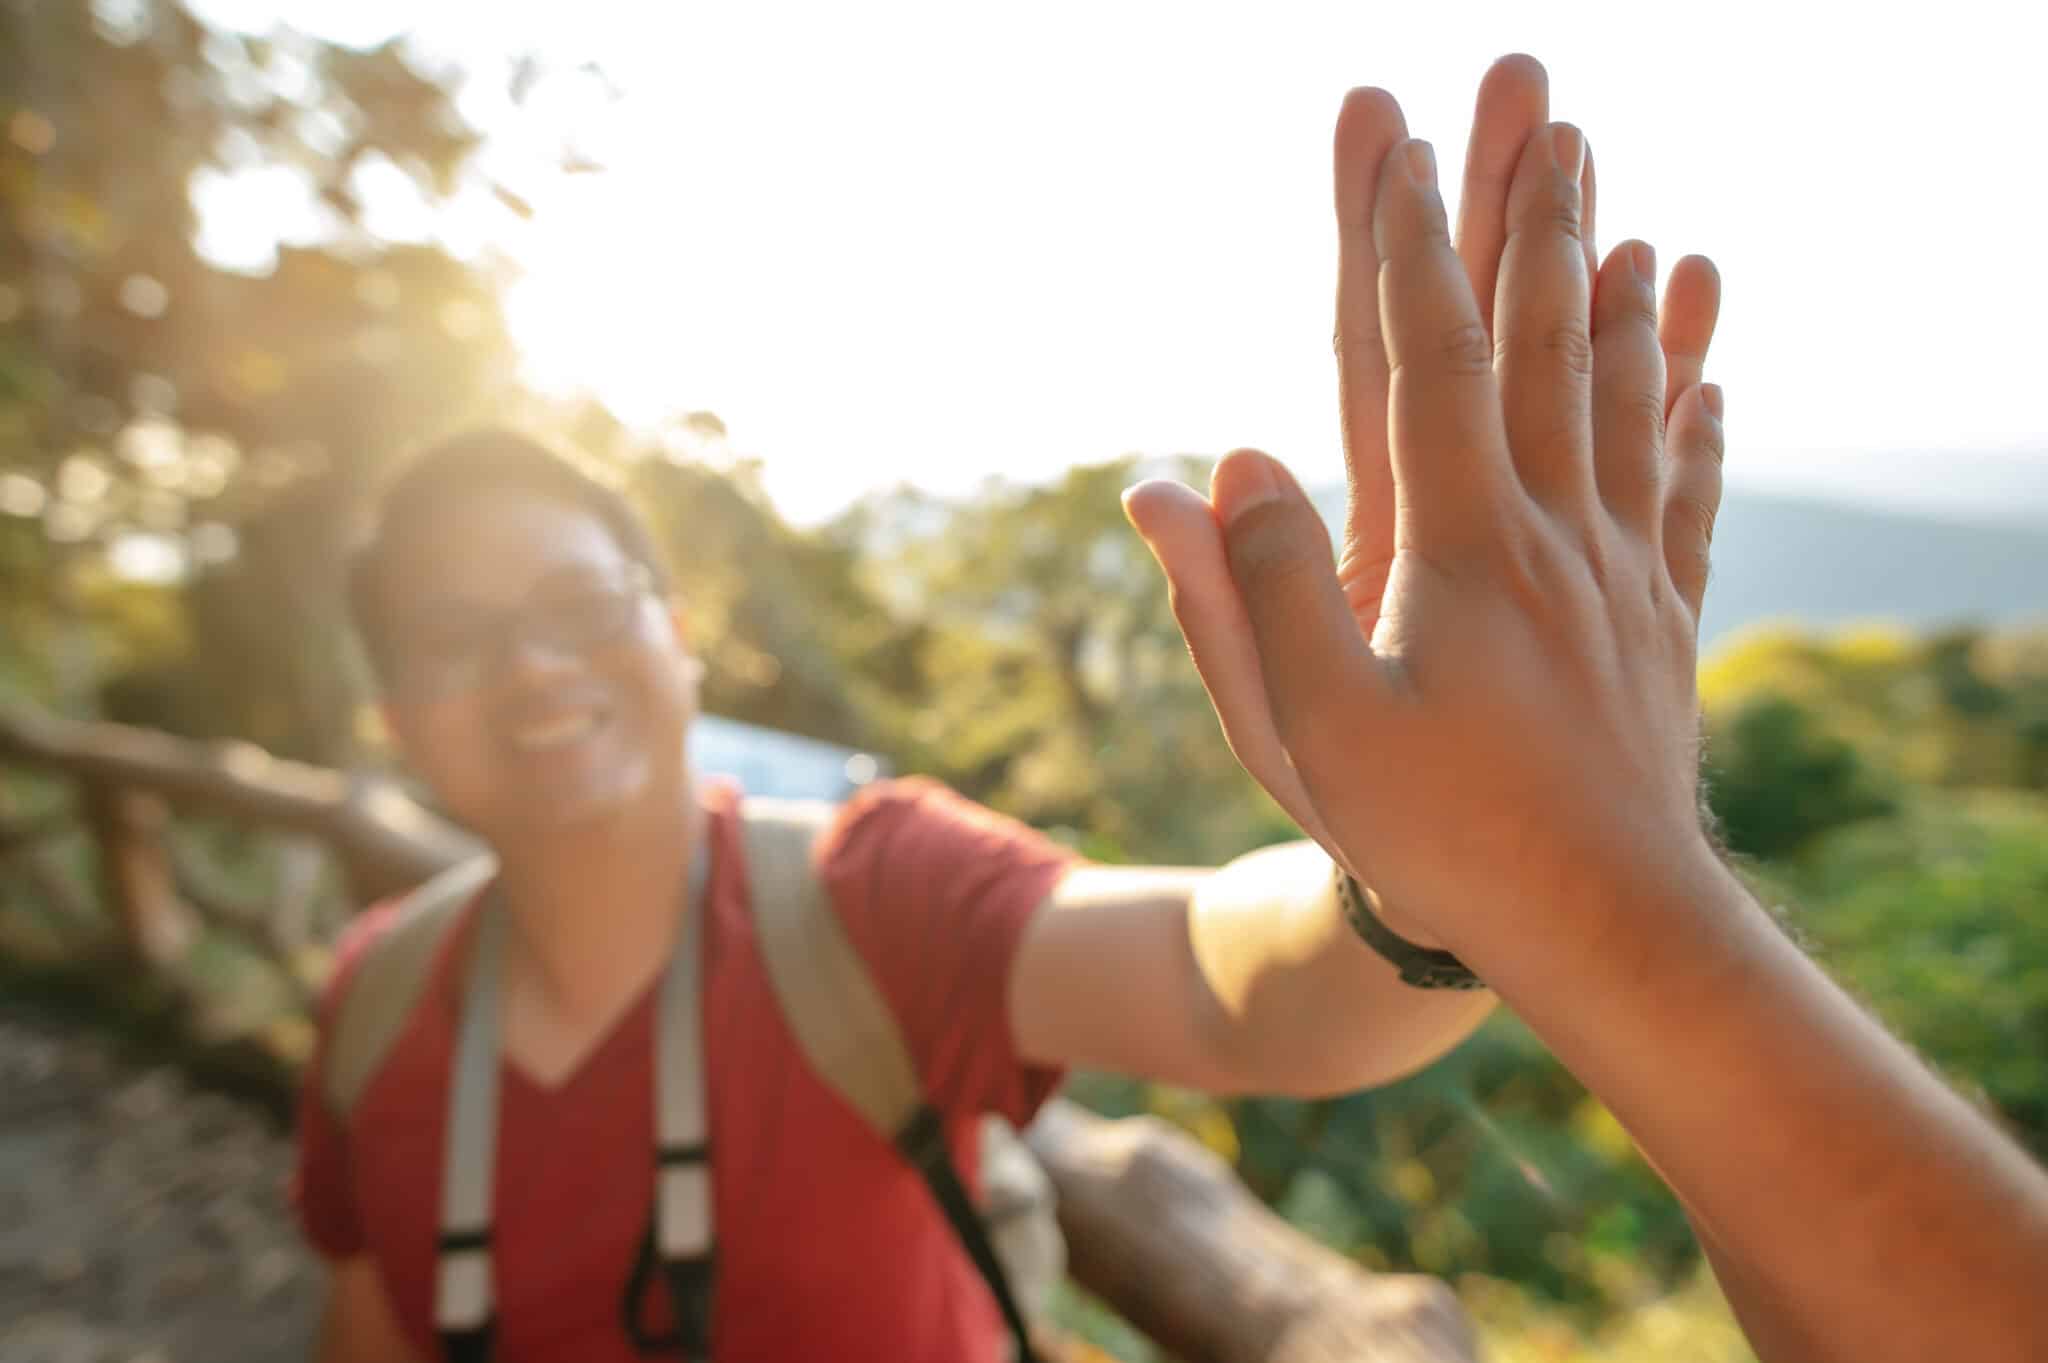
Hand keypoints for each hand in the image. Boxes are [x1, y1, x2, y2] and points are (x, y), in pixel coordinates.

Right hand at [1125, 56, 1725, 955]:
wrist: (1605, 929)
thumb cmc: (1440, 839)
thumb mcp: (1314, 734)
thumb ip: (1256, 597)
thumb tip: (1214, 465)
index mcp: (1460, 547)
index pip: (1428, 360)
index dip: (1407, 247)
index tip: (1399, 144)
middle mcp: (1555, 533)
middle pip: (1546, 344)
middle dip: (1532, 218)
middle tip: (1541, 109)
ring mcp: (1622, 574)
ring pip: (1625, 401)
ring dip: (1618, 294)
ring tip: (1625, 210)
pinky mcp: (1664, 623)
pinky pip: (1685, 494)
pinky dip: (1694, 420)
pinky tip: (1709, 376)